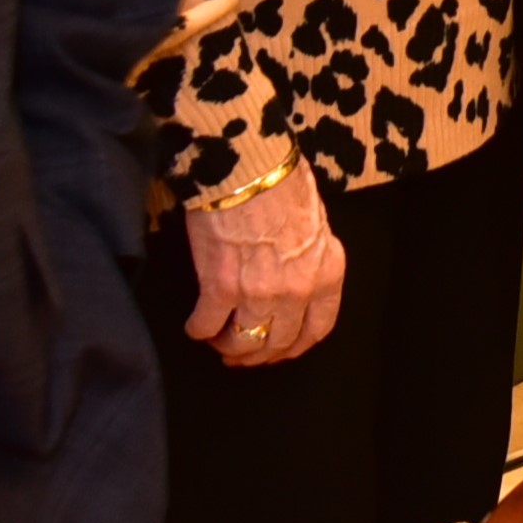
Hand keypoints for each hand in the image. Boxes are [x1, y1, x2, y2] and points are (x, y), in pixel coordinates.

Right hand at [183, 159, 345, 367]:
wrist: (249, 168)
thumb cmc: (283, 183)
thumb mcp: (317, 223)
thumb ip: (310, 257)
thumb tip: (294, 271)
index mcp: (326, 274)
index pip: (318, 328)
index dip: (296, 346)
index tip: (280, 351)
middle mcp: (297, 292)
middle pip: (278, 341)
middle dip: (259, 353)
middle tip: (242, 353)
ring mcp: (258, 294)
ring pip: (243, 341)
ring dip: (229, 346)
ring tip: (218, 341)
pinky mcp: (220, 288)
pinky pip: (207, 325)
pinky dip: (199, 329)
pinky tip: (196, 326)